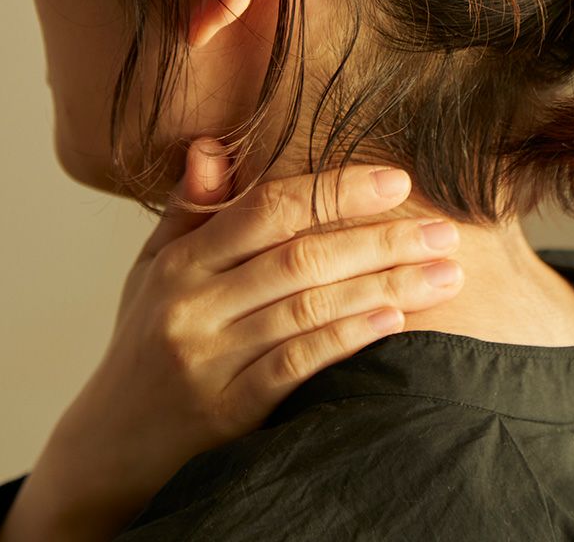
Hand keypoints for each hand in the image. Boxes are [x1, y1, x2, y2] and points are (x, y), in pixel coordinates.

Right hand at [1, 142, 463, 541]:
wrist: (112, 443)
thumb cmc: (145, 338)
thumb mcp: (155, 267)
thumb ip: (192, 209)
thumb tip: (211, 145)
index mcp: (184, 261)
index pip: (269, 209)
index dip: (337, 190)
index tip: (397, 179)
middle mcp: (196, 304)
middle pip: (303, 257)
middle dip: (382, 239)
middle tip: (443, 231)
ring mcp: (212, 360)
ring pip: (310, 307)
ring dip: (386, 285)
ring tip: (445, 274)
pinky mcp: (230, 410)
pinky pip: (299, 365)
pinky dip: (350, 338)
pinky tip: (396, 319)